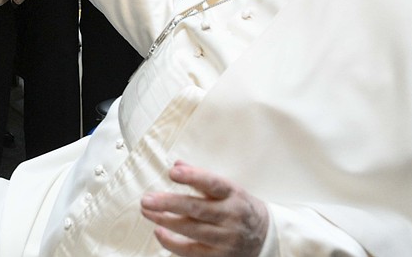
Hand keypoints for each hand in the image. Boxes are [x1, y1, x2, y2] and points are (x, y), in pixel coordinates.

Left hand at [141, 161, 268, 256]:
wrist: (265, 237)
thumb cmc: (239, 207)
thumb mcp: (228, 189)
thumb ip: (202, 177)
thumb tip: (177, 164)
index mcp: (234, 194)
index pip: (213, 184)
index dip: (192, 177)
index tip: (172, 172)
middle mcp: (231, 216)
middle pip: (197, 209)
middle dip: (169, 203)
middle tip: (147, 199)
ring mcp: (226, 238)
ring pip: (191, 229)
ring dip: (165, 220)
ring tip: (147, 211)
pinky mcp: (219, 256)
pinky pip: (191, 251)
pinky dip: (171, 242)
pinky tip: (158, 231)